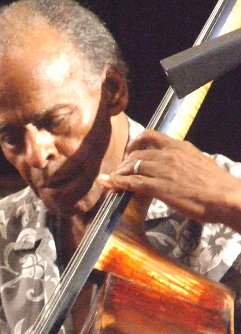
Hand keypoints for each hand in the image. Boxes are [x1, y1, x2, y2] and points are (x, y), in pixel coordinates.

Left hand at [99, 129, 240, 230]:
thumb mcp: (199, 164)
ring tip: (112, 181)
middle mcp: (168, 154)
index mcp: (179, 146)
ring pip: (132, 166)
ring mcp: (162, 170)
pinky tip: (109, 185)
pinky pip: (132, 183)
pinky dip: (117, 183)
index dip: (135, 143)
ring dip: (119, 174)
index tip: (130, 151)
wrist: (225, 198)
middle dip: (124, 162)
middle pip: (136, 153)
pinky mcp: (158, 187)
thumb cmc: (217, 186)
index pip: (150, 135)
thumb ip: (184, 162)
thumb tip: (177, 167)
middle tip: (119, 172)